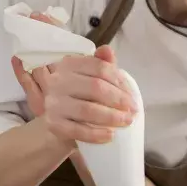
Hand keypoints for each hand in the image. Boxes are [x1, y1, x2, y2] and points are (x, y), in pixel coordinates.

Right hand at [11, 14, 136, 143]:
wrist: (59, 120)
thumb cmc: (80, 95)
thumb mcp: (91, 77)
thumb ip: (102, 64)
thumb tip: (107, 50)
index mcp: (69, 64)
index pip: (100, 68)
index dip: (120, 82)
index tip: (132, 95)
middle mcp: (58, 81)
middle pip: (96, 87)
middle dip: (119, 100)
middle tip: (133, 110)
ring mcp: (53, 103)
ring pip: (88, 110)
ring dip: (112, 117)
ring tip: (126, 121)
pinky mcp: (53, 124)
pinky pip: (78, 130)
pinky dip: (97, 134)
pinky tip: (110, 135)